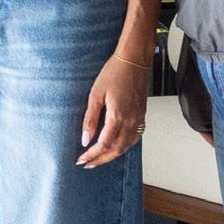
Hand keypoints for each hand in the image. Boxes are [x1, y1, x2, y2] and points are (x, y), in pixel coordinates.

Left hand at [79, 49, 149, 168]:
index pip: (103, 144)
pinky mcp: (142, 115)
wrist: (134, 60)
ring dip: (112, 156)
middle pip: (116, 150)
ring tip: (99, 159)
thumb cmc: (115, 72)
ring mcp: (138, 119)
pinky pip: (134, 138)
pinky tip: (117, 147)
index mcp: (118, 116)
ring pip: (126, 146)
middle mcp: (131, 121)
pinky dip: (124, 147)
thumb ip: (91, 119)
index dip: (92, 154)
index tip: (81, 159)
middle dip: (100, 160)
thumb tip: (85, 139)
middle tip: (87, 164)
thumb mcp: (96, 94)